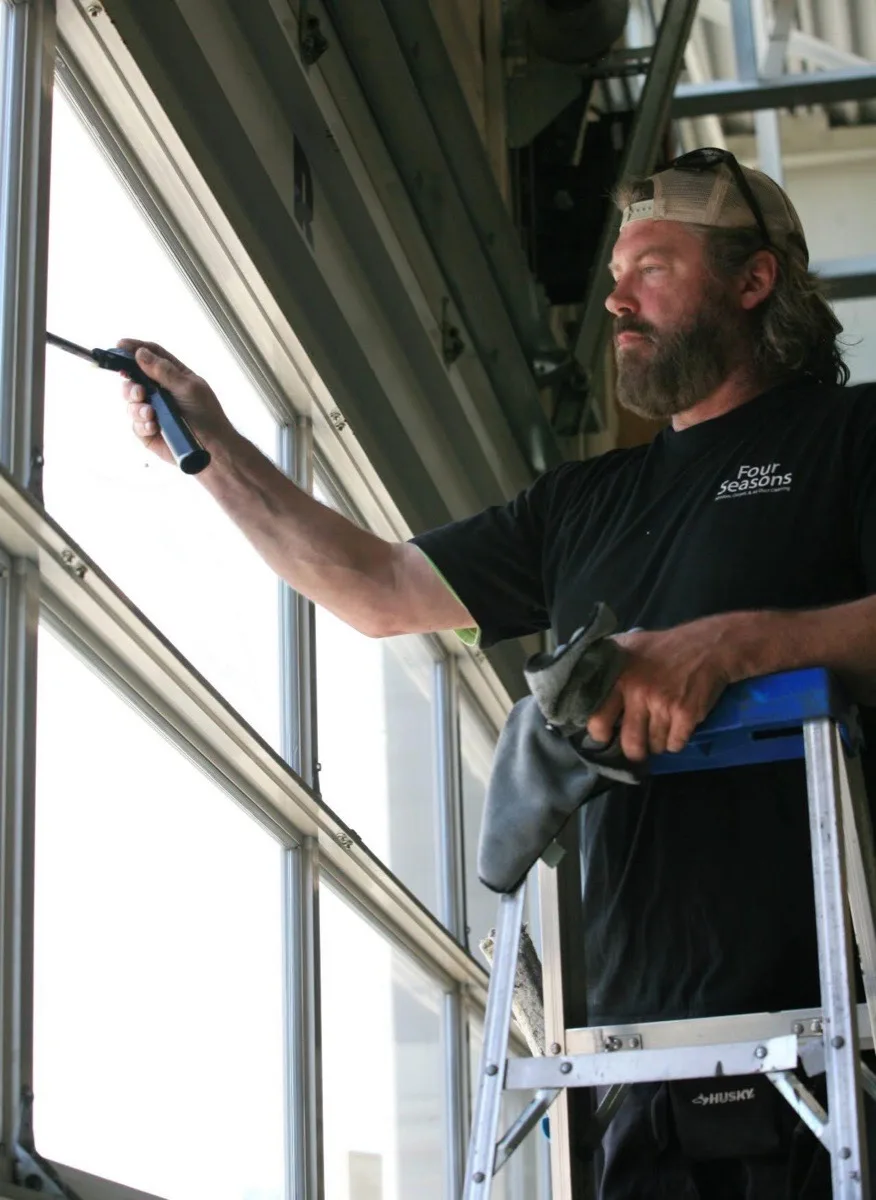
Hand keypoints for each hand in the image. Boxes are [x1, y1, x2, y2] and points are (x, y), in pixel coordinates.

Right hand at [117, 339, 236, 466]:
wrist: (212, 449)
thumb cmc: (207, 416)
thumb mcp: (188, 388)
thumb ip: (164, 371)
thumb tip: (140, 353)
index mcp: (172, 375)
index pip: (151, 356)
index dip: (135, 348)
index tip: (120, 345)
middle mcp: (160, 391)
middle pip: (134, 379)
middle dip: (131, 384)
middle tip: (139, 392)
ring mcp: (152, 410)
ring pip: (131, 402)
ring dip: (137, 406)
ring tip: (151, 413)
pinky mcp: (148, 430)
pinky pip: (135, 423)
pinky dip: (142, 424)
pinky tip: (154, 426)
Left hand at [586, 617, 740, 761]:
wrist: (710, 645)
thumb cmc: (664, 647)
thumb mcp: (628, 644)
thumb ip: (604, 663)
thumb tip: (577, 683)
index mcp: (618, 676)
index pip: (597, 719)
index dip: (600, 733)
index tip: (606, 735)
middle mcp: (637, 691)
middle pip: (629, 743)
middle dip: (634, 750)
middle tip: (637, 745)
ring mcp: (662, 704)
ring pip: (655, 745)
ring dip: (658, 742)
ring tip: (662, 726)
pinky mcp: (686, 714)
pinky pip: (675, 744)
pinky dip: (677, 741)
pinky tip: (679, 726)